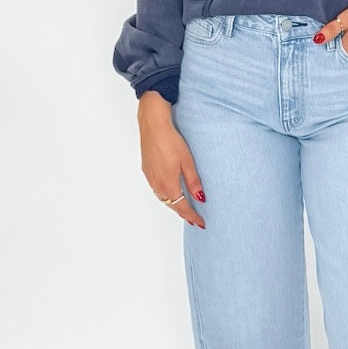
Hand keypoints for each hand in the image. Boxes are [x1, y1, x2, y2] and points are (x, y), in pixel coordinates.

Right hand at [137, 93, 205, 228]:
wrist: (153, 125)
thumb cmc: (170, 140)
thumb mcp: (187, 162)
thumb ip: (193, 182)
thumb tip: (201, 199)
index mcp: (168, 184)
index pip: (182, 207)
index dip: (192, 216)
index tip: (201, 223)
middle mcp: (157, 184)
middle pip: (171, 205)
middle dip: (183, 213)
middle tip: (194, 219)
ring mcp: (150, 178)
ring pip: (163, 198)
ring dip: (174, 205)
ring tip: (185, 209)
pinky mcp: (147, 170)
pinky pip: (157, 189)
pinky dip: (166, 195)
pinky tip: (171, 192)